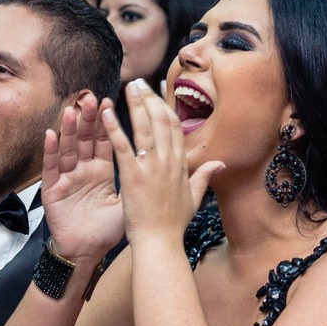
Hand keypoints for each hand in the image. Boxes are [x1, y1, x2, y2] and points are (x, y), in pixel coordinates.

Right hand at [41, 92, 126, 261]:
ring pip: (68, 149)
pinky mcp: (53, 190)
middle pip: (86, 140)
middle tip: (92, 97)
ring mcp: (68, 179)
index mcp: (103, 172)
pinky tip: (50, 134)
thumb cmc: (106, 230)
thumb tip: (167, 168)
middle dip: (88, 119)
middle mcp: (84, 171)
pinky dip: (50, 151)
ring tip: (72, 109)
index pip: (106, 142)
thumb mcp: (128, 203)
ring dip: (69, 129)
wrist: (86, 252)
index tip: (112, 101)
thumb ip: (143, 182)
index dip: (107, 123)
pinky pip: (51, 168)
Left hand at [104, 79, 223, 243]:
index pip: (174, 127)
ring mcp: (151, 167)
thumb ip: (204, 176)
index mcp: (180, 165)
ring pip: (143, 128)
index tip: (157, 91)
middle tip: (139, 82)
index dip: (165, 106)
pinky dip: (114, 128)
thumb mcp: (194, 198)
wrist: (160, 243)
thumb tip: (220, 163)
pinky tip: (106, 113)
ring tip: (127, 87)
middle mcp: (168, 161)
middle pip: (160, 121)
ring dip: (134, 104)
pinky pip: (123, 146)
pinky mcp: (133, 176)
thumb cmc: (174, 224)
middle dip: (149, 98)